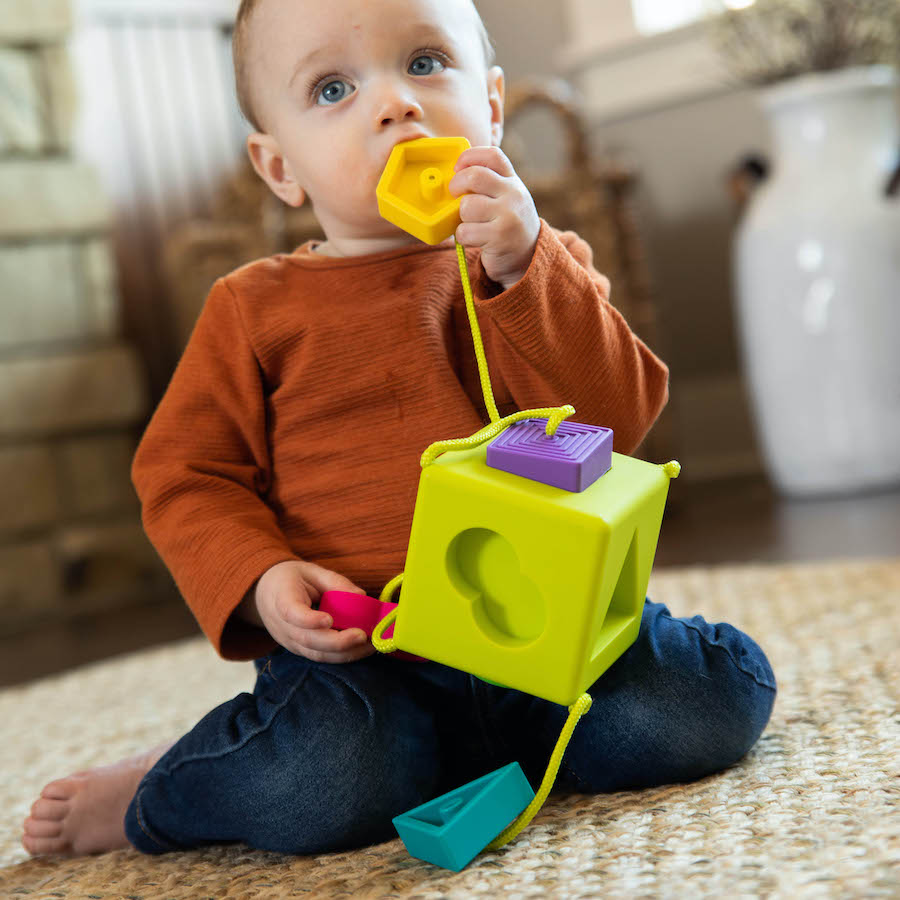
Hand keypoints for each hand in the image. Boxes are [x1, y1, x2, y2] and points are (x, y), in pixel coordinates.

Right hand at [249, 560, 375, 662]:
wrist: (264, 593)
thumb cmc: (291, 579)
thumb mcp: (311, 571)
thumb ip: (335, 581)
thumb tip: (361, 596)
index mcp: (281, 599)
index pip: (291, 613)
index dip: (309, 620)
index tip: (329, 620)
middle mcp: (282, 625)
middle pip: (307, 640)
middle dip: (337, 642)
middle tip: (363, 635)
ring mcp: (289, 641)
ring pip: (316, 653)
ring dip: (345, 653)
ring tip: (370, 645)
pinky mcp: (299, 650)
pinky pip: (320, 656)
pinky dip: (342, 655)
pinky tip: (362, 649)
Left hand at [448, 146, 540, 290]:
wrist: (528, 257)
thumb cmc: (507, 224)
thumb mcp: (506, 198)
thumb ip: (488, 184)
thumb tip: (454, 173)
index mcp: (513, 181)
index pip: (492, 156)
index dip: (469, 157)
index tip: (458, 168)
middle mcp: (514, 194)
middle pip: (474, 176)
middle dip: (456, 185)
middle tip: (455, 195)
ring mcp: (508, 215)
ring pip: (467, 206)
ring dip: (461, 217)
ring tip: (471, 224)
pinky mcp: (499, 237)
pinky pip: (465, 231)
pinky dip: (463, 236)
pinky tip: (474, 239)